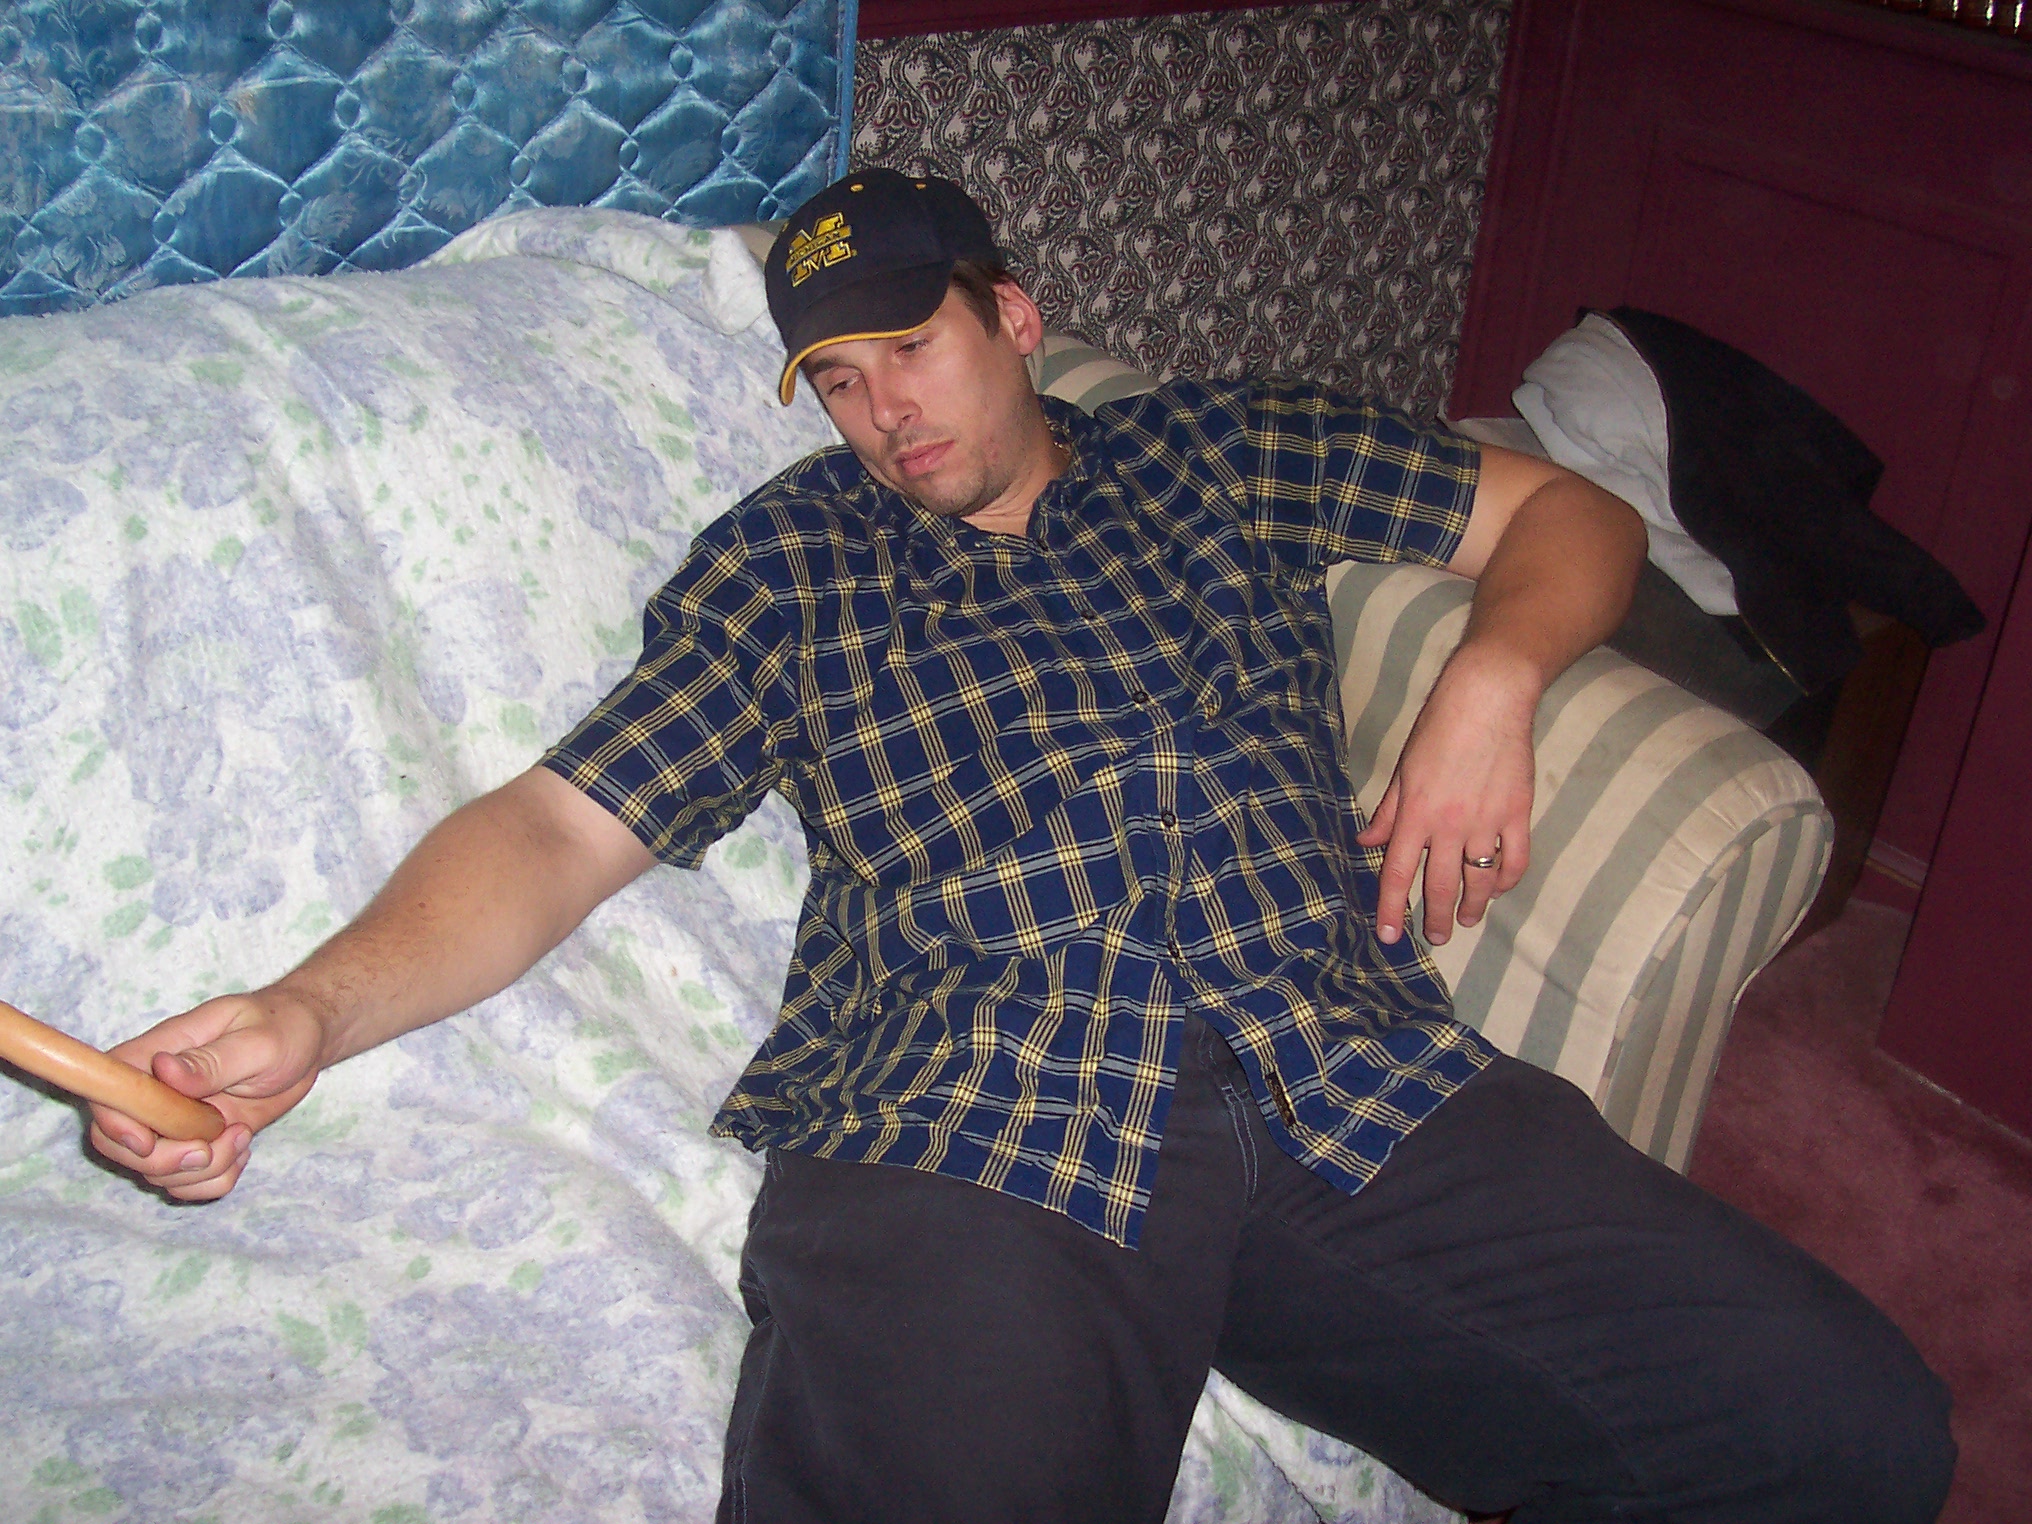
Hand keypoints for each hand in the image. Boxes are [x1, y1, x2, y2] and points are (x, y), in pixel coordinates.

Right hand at [88, 988, 327, 1200]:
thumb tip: (163, 1068)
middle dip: (162, 1161)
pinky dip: (215, 1179)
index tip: (148, 1142)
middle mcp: (158, 1090)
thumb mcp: (258, 1041)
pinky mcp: (199, 1142)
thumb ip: (211, 1061)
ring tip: (241, 1136)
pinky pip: (189, 1181)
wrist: (307, 1042)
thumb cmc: (282, 1025)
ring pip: (157, 1170)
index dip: (113, 1123)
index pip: (107, 1090)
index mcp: (159, 1053)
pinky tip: (242, 1147)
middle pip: (120, 1144)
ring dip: (201, 1171)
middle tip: (209, 1148)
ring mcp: (176, 1121)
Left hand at [1356, 643, 1537, 947]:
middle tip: (1437, 937)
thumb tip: (1366, 842)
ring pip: (1480, 880)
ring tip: (1468, 920)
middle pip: (1440, 885)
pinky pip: (1514, 860)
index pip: (1398, 873)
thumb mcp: (1403, 770)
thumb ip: (1388, 812)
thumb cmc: (1438, 729)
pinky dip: (1507, 880)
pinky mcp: (1518, 814)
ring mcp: (1487, 822)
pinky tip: (1499, 888)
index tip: (1388, 937)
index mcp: (1416, 814)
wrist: (1487, 701)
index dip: (1391, 909)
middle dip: (1436, 918)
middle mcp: (1449, 825)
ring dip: (1474, 906)